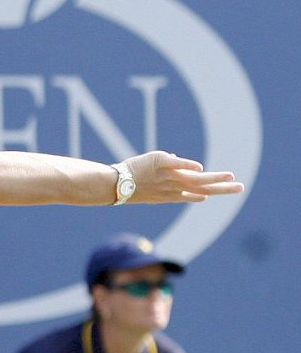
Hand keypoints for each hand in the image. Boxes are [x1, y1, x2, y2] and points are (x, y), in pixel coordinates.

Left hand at [118, 152, 244, 202]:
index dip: (203, 195)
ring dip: (215, 178)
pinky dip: (187, 167)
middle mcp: (172, 187)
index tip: (212, 196)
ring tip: (232, 177)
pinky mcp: (161, 163)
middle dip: (222, 189)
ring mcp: (168, 177)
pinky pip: (176, 164)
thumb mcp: (148, 178)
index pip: (191, 195)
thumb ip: (164, 167)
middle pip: (202, 189)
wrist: (112, 185)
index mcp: (168, 194)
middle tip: (240, 188)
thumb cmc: (127, 182)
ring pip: (196, 180)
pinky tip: (201, 168)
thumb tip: (173, 156)